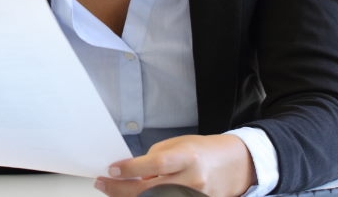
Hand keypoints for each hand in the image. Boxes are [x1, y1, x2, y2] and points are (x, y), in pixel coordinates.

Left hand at [93, 134, 255, 196]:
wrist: (234, 166)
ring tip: (115, 190)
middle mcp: (192, 181)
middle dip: (121, 189)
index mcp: (188, 158)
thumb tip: (130, 172)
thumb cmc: (203, 151)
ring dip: (131, 196)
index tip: (112, 169)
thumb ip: (154, 158)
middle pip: (150, 190)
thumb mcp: (179, 145)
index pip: (155, 164)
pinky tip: (135, 195)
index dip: (131, 169)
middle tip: (102, 184)